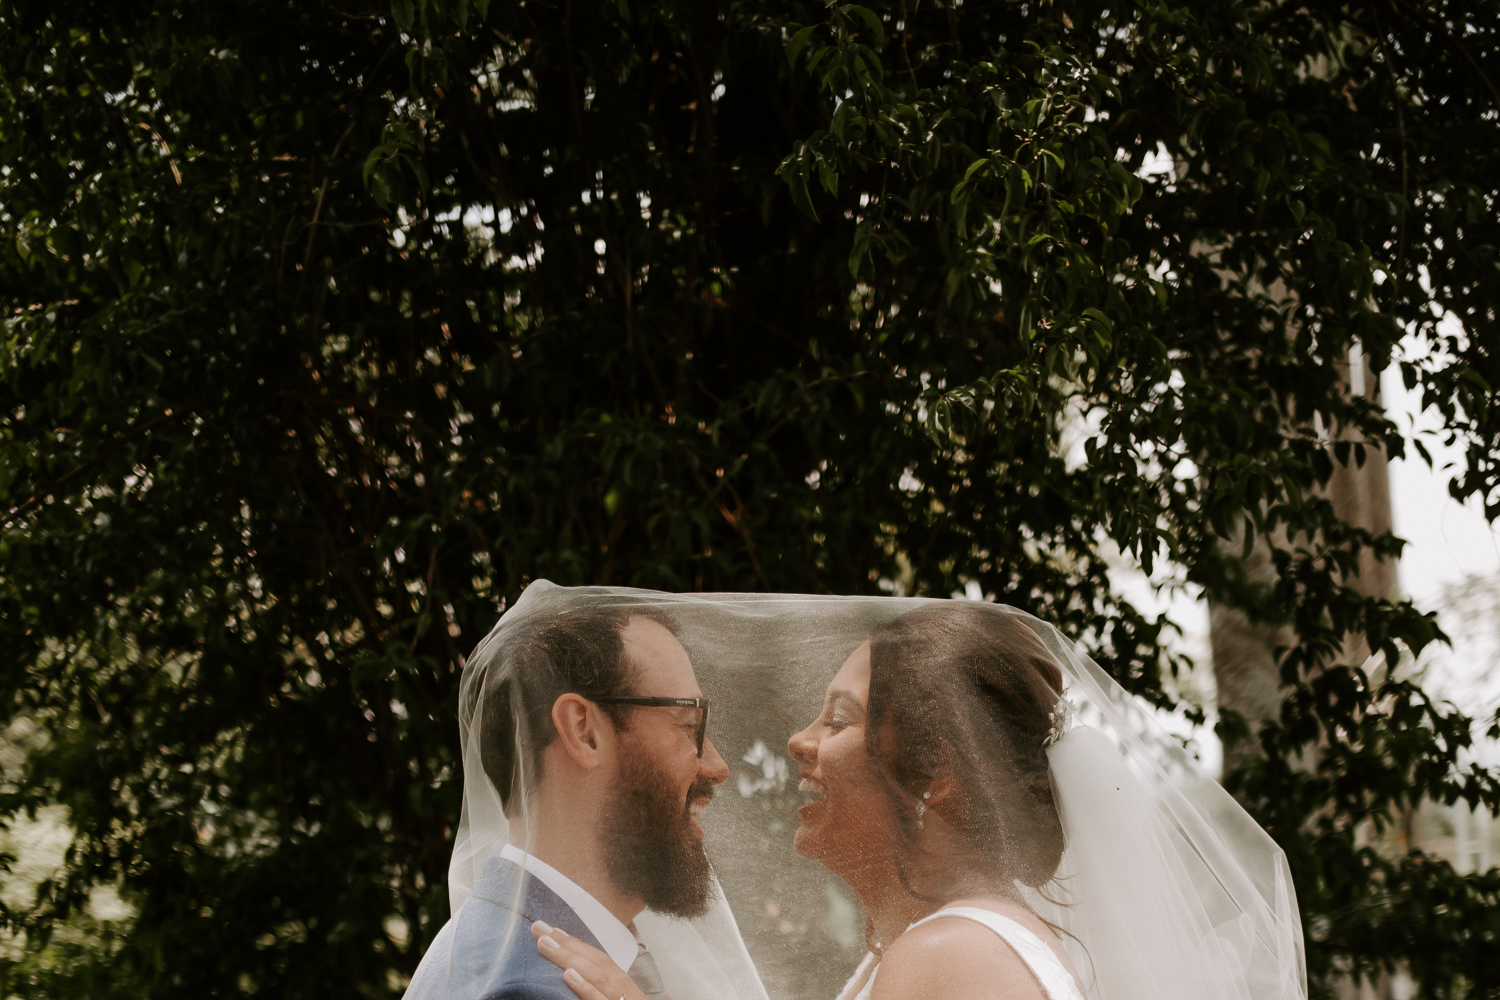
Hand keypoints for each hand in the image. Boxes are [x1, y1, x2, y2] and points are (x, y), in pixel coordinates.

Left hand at [530, 921, 656, 999]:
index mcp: (619, 981)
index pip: (595, 957)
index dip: (574, 943)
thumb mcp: (618, 994)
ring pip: (594, 974)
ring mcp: (619, 998)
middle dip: (565, 942)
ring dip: (569, 957)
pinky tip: (569, 976)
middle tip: (538, 927)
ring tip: (546, 944)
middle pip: (593, 960)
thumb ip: (601, 983)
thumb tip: (573, 971)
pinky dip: (586, 987)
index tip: (551, 930)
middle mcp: (620, 986)